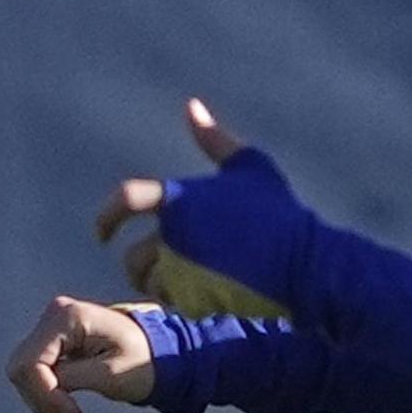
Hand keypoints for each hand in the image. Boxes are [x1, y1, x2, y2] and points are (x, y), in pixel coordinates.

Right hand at [6, 296, 154, 412]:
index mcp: (67, 317)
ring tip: (70, 412)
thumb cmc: (144, 361)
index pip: (32, 363)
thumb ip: (69, 378)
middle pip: (21, 367)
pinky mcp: (51, 338)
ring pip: (21, 370)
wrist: (161, 352)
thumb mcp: (109, 374)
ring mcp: (50, 324)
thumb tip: (42, 385)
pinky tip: (66, 400)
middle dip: (41, 398)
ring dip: (41, 397)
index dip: (46, 395)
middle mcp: (53, 314)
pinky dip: (44, 390)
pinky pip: (31, 369)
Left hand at [93, 99, 295, 318]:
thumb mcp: (250, 169)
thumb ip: (215, 140)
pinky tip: (204, 302)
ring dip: (160, 289)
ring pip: (150, 284)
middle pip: (134, 258)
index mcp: (178, 197)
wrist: (309, 265)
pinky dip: (182, 306)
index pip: (126, 200)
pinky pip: (173, 306)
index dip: (108, 216)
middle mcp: (173, 232)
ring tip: (184, 289)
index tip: (102, 235)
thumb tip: (192, 106)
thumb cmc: (280, 215)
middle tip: (147, 276)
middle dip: (137, 270)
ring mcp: (181, 268)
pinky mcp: (195, 299)